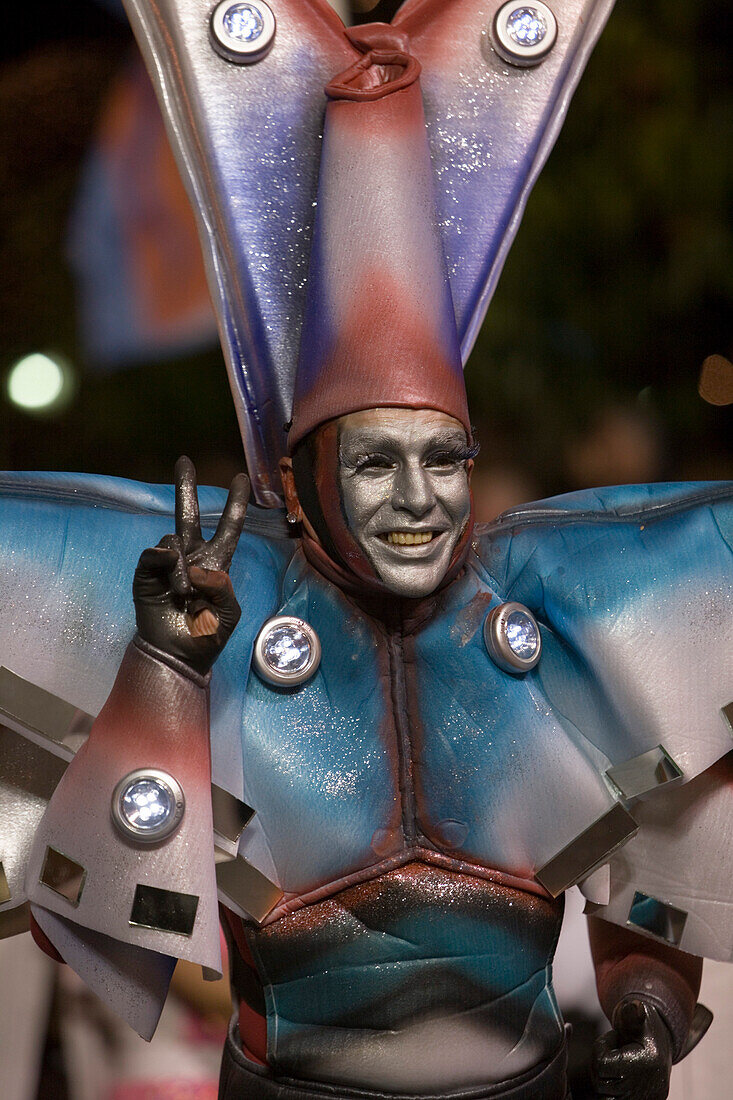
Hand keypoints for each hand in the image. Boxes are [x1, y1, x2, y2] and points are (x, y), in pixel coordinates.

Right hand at [133, 456, 248, 675]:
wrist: (178, 655)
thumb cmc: (207, 635)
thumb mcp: (229, 613)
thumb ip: (223, 587)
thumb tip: (196, 568)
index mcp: (216, 564)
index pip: (228, 528)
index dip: (234, 505)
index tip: (242, 479)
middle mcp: (191, 557)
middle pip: (188, 515)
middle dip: (185, 487)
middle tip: (183, 461)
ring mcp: (168, 563)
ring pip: (175, 540)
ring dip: (183, 569)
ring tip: (184, 596)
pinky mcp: (147, 572)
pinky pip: (156, 553)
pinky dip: (166, 564)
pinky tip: (172, 584)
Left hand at [592, 999, 672, 1098]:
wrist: (657, 1047)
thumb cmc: (641, 1027)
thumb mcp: (636, 1015)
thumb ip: (632, 1012)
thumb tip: (636, 1007)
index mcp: (648, 1062)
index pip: (601, 1063)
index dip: (602, 1046)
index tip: (614, 1037)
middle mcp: (649, 1087)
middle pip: (600, 1083)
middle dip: (602, 1064)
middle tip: (614, 1050)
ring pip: (604, 1097)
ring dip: (605, 1080)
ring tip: (616, 1064)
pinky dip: (610, 1092)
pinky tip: (617, 1077)